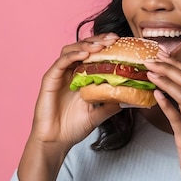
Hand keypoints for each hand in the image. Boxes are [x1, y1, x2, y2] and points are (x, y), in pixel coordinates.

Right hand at [30, 32, 122, 148]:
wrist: (55, 141)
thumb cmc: (73, 127)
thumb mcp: (98, 115)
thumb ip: (111, 105)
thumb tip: (130, 98)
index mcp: (81, 77)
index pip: (93, 54)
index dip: (105, 45)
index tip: (119, 42)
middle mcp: (70, 72)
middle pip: (83, 47)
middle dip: (98, 40)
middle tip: (113, 39)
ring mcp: (59, 75)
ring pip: (71, 50)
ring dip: (86, 45)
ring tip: (100, 46)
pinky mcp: (49, 79)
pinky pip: (61, 62)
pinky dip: (73, 56)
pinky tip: (84, 55)